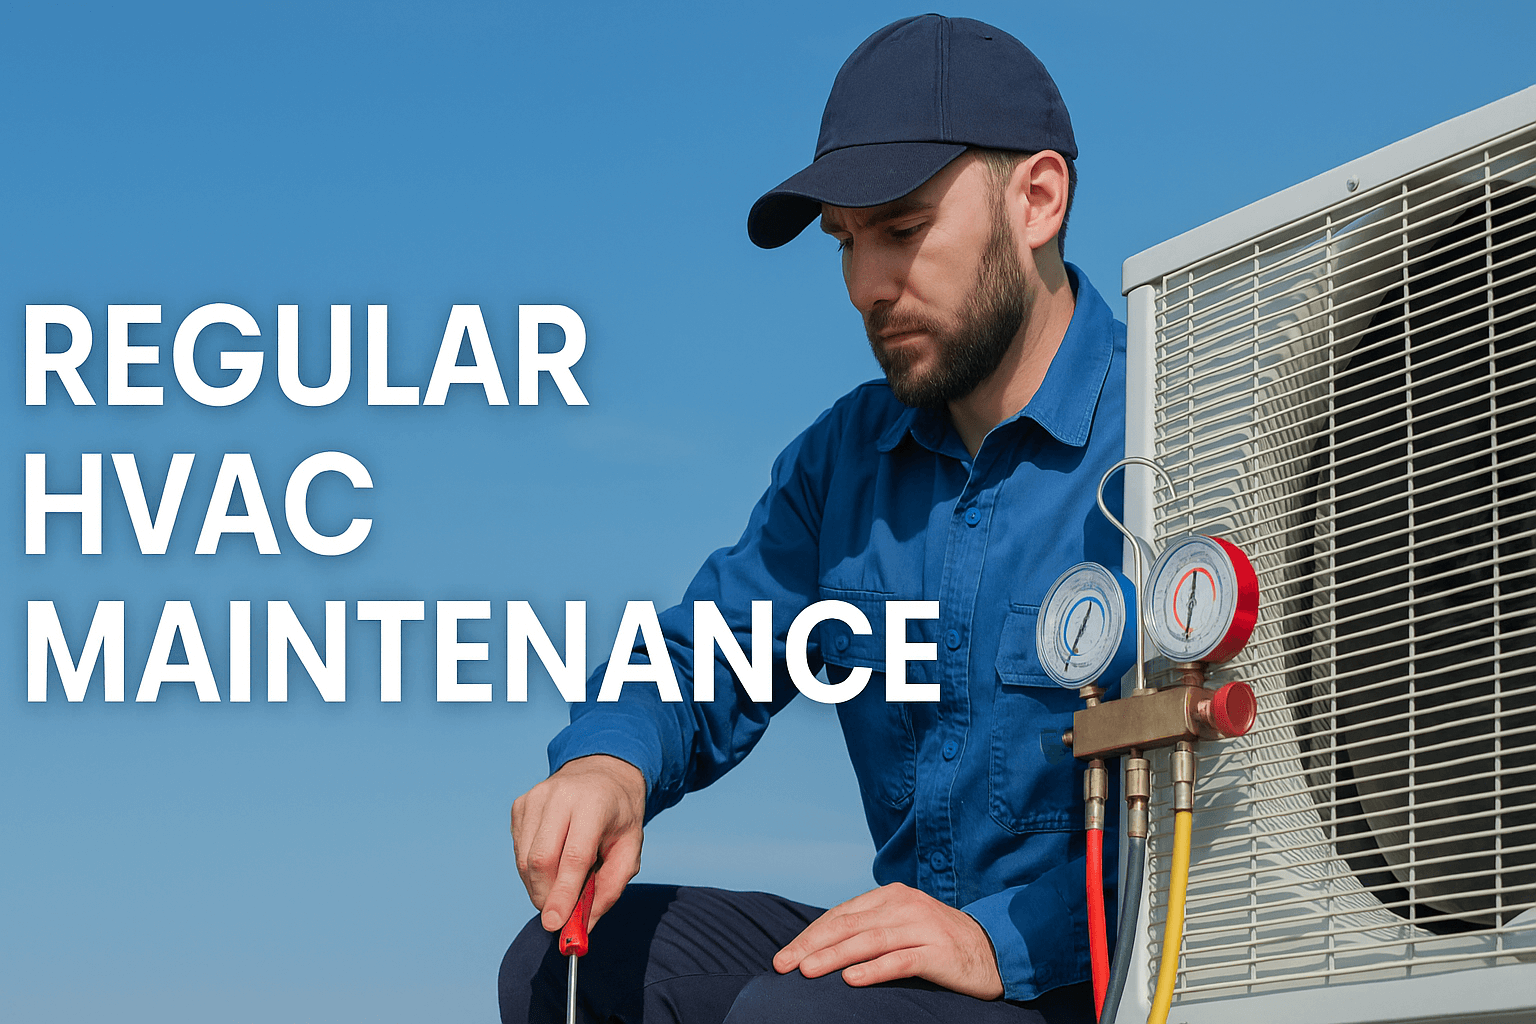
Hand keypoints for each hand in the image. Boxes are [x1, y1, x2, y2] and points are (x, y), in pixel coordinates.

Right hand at [510, 754, 646, 932]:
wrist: (602, 773)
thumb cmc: (618, 816)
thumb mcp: (631, 849)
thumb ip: (611, 888)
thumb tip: (582, 925)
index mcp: (594, 803)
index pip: (573, 856)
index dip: (562, 894)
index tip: (555, 925)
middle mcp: (561, 796)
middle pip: (541, 861)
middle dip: (547, 896)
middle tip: (560, 914)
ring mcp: (535, 798)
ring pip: (524, 860)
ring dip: (539, 886)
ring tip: (563, 882)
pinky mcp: (520, 805)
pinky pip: (518, 851)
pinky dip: (532, 870)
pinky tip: (553, 861)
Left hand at [772, 882, 1003, 999]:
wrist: (994, 950)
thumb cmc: (938, 942)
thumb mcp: (903, 925)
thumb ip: (870, 928)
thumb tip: (822, 948)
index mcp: (891, 896)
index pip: (841, 915)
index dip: (810, 935)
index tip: (785, 957)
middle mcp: (904, 906)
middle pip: (848, 925)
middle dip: (811, 945)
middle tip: (784, 965)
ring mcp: (922, 927)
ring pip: (868, 941)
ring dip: (834, 957)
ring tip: (807, 971)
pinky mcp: (938, 952)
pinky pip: (900, 960)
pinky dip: (873, 970)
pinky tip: (851, 980)